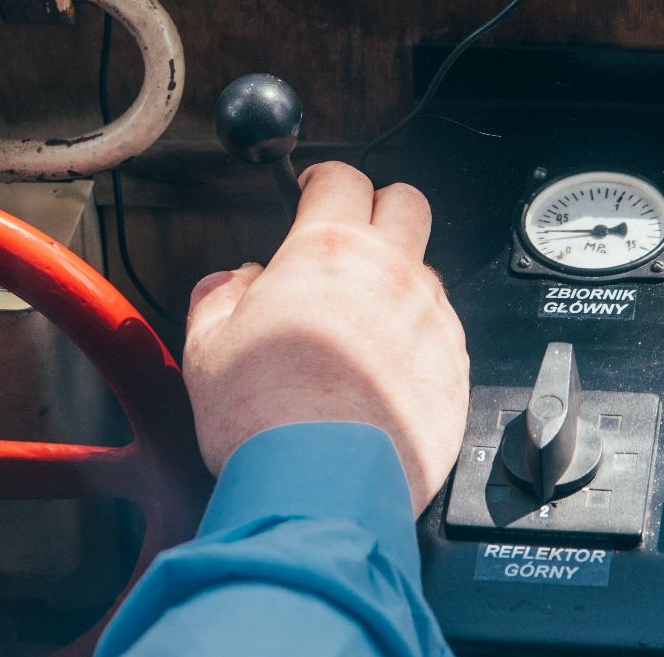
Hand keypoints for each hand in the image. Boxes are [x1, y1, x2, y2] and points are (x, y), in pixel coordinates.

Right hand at [184, 161, 468, 514]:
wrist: (322, 486)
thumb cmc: (266, 419)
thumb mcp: (208, 349)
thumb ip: (219, 298)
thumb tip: (230, 283)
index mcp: (327, 252)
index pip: (341, 177)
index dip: (324, 179)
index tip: (314, 191)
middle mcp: (390, 273)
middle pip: (406, 202)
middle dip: (380, 206)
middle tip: (354, 232)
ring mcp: (430, 319)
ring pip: (427, 270)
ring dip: (400, 279)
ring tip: (364, 320)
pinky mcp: (455, 367)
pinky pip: (444, 331)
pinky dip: (419, 336)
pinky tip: (386, 370)